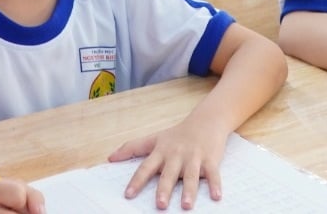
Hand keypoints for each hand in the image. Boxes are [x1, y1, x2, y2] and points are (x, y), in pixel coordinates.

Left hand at [109, 120, 227, 209]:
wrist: (206, 121)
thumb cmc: (177, 134)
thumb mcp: (153, 138)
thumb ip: (132, 148)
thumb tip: (110, 158)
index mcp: (161, 152)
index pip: (146, 168)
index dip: (137, 181)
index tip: (128, 195)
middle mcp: (176, 155)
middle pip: (169, 174)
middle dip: (164, 189)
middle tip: (160, 205)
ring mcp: (194, 157)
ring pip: (191, 176)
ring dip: (189, 191)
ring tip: (186, 206)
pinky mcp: (210, 159)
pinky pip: (213, 174)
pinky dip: (215, 185)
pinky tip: (216, 197)